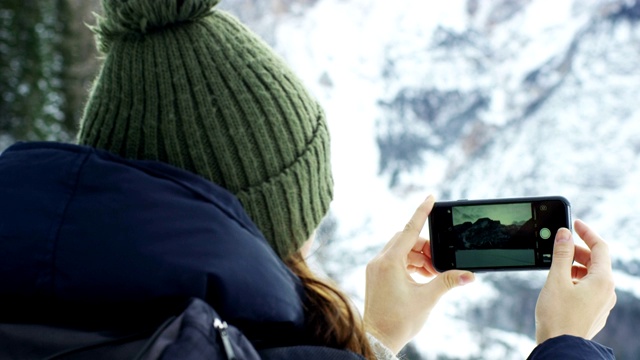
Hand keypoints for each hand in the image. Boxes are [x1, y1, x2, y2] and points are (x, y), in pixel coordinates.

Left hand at [363, 195, 474, 353]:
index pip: (409, 229)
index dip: (421, 212)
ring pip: (401, 251)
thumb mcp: (427, 298)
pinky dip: (411, 264)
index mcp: (389, 262)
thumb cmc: (399, 321)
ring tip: (434, 273)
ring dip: (420, 257)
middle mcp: (379, 261)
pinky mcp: (376, 276)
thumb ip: (448, 281)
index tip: (430, 197)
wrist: (378, 339)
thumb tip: (469, 274)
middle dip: (426, 246)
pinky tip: (423, 276)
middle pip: (406, 240)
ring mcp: (376, 268)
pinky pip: (395, 260)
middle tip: (441, 261)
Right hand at [534, 219, 615, 343]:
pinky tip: (559, 285)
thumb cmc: (557, 316)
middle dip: (577, 251)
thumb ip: (561, 254)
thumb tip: (564, 234)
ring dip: (574, 267)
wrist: (560, 347)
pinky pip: (588, 289)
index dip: (586, 232)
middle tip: (557, 247)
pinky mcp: (594, 312)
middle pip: (596, 261)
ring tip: (554, 270)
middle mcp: (607, 291)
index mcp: (603, 280)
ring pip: (591, 275)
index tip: (574, 223)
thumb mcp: (556, 279)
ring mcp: (602, 303)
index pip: (600, 247)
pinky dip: (575, 280)